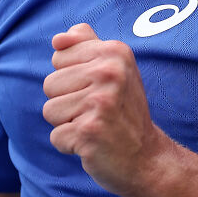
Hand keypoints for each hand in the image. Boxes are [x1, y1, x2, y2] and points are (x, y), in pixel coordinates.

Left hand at [43, 23, 168, 196]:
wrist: (147, 157)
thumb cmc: (124, 111)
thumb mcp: (115, 69)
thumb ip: (87, 45)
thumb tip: (58, 38)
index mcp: (114, 52)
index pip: (59, 57)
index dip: (72, 77)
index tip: (97, 89)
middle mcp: (110, 73)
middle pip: (50, 84)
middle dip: (67, 102)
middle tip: (97, 112)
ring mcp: (100, 102)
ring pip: (50, 110)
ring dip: (67, 124)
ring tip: (94, 126)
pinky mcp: (89, 131)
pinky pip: (56, 136)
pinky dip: (70, 145)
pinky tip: (94, 143)